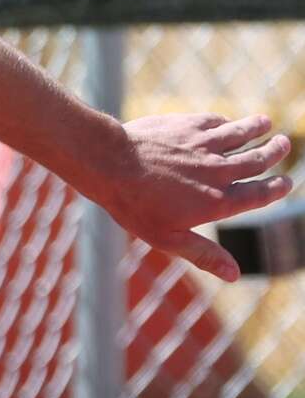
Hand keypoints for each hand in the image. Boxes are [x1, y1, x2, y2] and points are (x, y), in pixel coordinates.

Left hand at [105, 113, 292, 281]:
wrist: (113, 164)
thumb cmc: (135, 207)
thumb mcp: (167, 239)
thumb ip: (204, 254)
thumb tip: (235, 276)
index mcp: (218, 201)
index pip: (260, 194)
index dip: (277, 188)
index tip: (286, 183)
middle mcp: (220, 171)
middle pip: (260, 158)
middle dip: (275, 151)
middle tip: (281, 145)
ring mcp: (208, 145)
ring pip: (245, 132)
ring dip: (258, 127)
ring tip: (265, 124)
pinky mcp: (193, 124)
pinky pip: (218, 122)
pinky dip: (226, 123)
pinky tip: (225, 122)